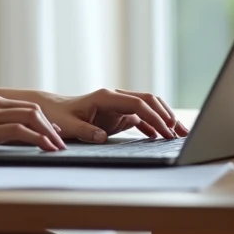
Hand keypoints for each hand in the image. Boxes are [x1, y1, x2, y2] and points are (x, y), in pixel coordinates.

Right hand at [0, 94, 66, 152]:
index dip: (44, 120)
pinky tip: (45, 148)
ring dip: (48, 133)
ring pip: (31, 117)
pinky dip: (37, 138)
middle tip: (61, 143)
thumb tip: (12, 138)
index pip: (27, 107)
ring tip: (58, 148)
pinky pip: (20, 131)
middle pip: (34, 110)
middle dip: (51, 127)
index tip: (54, 133)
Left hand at [31, 88, 189, 142]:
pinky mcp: (118, 115)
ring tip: (178, 134)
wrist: (53, 111)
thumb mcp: (68, 125)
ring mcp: (118, 105)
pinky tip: (161, 136)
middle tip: (180, 132)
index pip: (137, 103)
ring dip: (163, 118)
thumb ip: (85, 130)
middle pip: (148, 100)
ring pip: (147, 107)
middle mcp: (115, 97)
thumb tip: (102, 137)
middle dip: (166, 114)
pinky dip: (152, 125)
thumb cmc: (59, 117)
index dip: (154, 116)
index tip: (166, 131)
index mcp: (105, 96)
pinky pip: (140, 117)